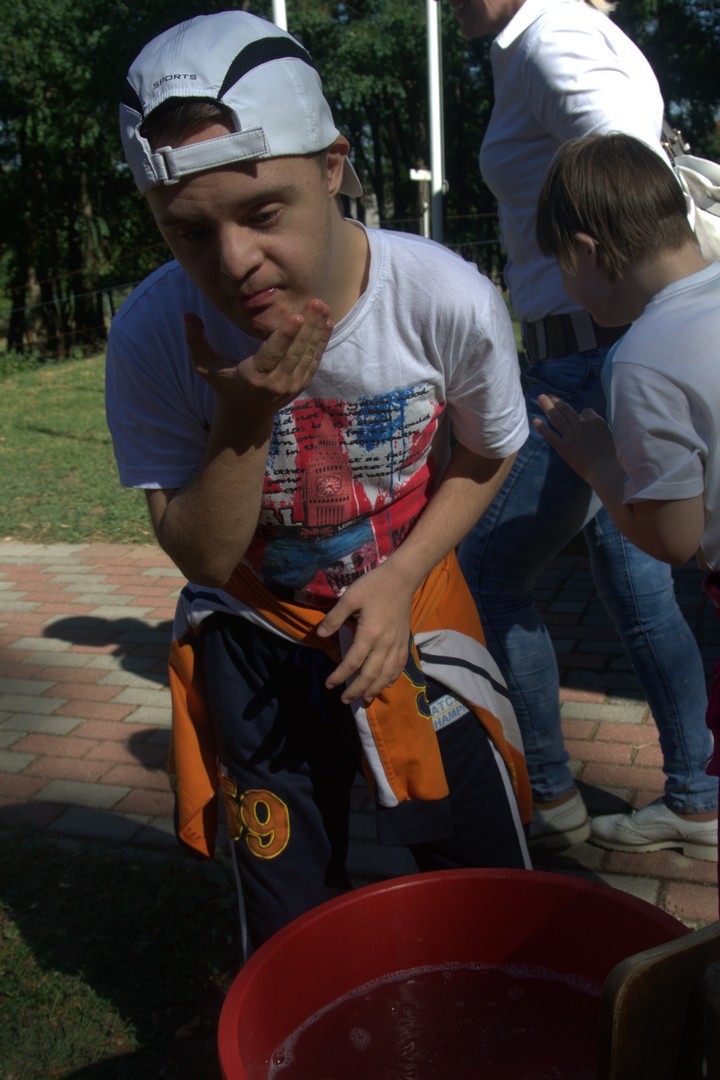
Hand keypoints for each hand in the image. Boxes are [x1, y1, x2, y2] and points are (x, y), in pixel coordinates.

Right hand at [183, 299, 331, 417]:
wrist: (246, 416)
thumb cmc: (224, 385)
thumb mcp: (205, 366)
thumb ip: (195, 340)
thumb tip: (187, 315)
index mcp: (253, 377)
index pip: (272, 353)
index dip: (285, 335)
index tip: (296, 317)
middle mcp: (275, 382)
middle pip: (295, 351)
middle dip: (308, 327)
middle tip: (317, 302)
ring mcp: (291, 385)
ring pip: (308, 355)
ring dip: (317, 331)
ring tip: (324, 308)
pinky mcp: (300, 385)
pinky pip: (313, 361)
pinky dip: (320, 343)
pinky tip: (326, 324)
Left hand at [316, 565, 413, 705]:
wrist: (402, 578)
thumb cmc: (374, 585)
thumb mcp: (350, 597)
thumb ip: (334, 617)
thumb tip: (320, 634)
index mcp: (370, 633)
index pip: (353, 662)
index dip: (340, 676)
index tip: (329, 684)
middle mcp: (385, 644)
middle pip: (370, 675)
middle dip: (356, 690)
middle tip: (344, 699)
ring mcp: (397, 644)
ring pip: (386, 675)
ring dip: (374, 689)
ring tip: (363, 699)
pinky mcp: (405, 641)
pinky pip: (399, 666)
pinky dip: (392, 678)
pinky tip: (385, 685)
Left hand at [533, 394, 615, 480]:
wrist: (605, 470)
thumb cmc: (612, 456)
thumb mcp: (611, 436)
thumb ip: (600, 429)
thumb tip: (593, 427)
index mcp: (596, 421)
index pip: (586, 411)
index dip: (582, 415)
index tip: (579, 418)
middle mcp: (582, 424)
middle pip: (566, 409)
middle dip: (556, 402)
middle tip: (549, 396)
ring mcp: (571, 436)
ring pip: (557, 417)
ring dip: (547, 406)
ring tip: (540, 398)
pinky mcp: (564, 447)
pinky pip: (550, 435)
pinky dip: (542, 428)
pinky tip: (536, 421)